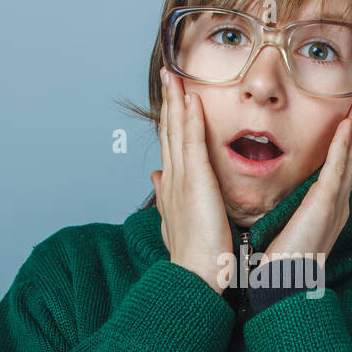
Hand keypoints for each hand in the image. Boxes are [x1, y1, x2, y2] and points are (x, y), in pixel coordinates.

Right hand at [150, 67, 231, 294]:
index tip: (172, 96)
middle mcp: (171, 179)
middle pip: (168, 131)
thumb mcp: (178, 221)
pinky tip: (190, 98)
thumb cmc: (195, 258)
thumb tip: (155, 177)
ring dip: (174, 100)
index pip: (170, 145)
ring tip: (174, 75)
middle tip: (168, 74)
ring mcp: (180, 179)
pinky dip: (188, 119)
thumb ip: (168, 197)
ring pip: (175, 131)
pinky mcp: (194, 182)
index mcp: (171, 187)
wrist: (196, 277)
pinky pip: (190, 143)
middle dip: (167, 101)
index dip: (169, 118)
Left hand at [261, 95, 351, 270]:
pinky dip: (343, 145)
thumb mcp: (282, 230)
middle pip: (349, 158)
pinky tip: (348, 124)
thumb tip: (270, 199)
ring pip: (347, 158)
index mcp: (325, 210)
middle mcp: (335, 205)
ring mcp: (333, 206)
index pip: (337, 167)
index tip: (348, 118)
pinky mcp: (325, 207)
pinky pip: (336, 169)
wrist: (280, 287)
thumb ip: (283, 211)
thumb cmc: (278, 265)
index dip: (345, 141)